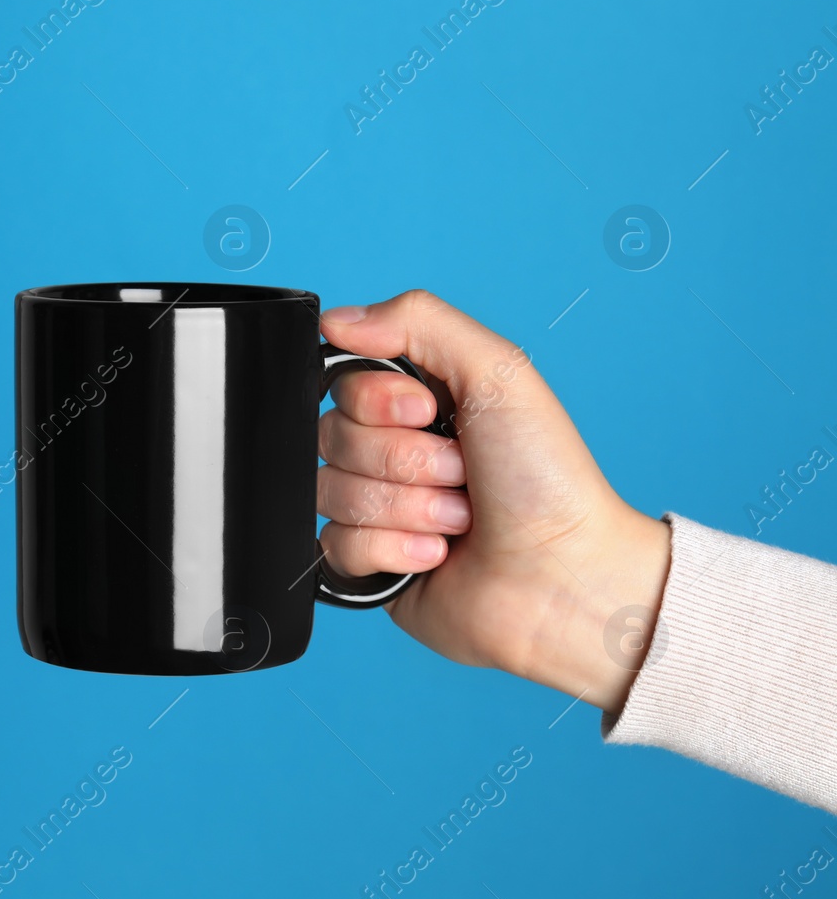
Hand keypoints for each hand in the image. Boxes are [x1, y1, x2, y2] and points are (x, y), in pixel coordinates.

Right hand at [317, 290, 671, 712]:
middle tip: (463, 475)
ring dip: (408, 508)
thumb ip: (417, 321)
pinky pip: (335, 544)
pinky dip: (393, 551)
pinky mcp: (370, 564)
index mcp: (420, 403)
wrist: (564, 577)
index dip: (380, 401)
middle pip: (333, 437)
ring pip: (333, 491)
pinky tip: (436, 556)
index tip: (431, 413)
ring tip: (460, 521)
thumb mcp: (499, 371)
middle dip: (405, 460)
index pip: (345, 384)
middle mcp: (395, 453)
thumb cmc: (548, 481)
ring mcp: (380, 510)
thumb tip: (337, 320)